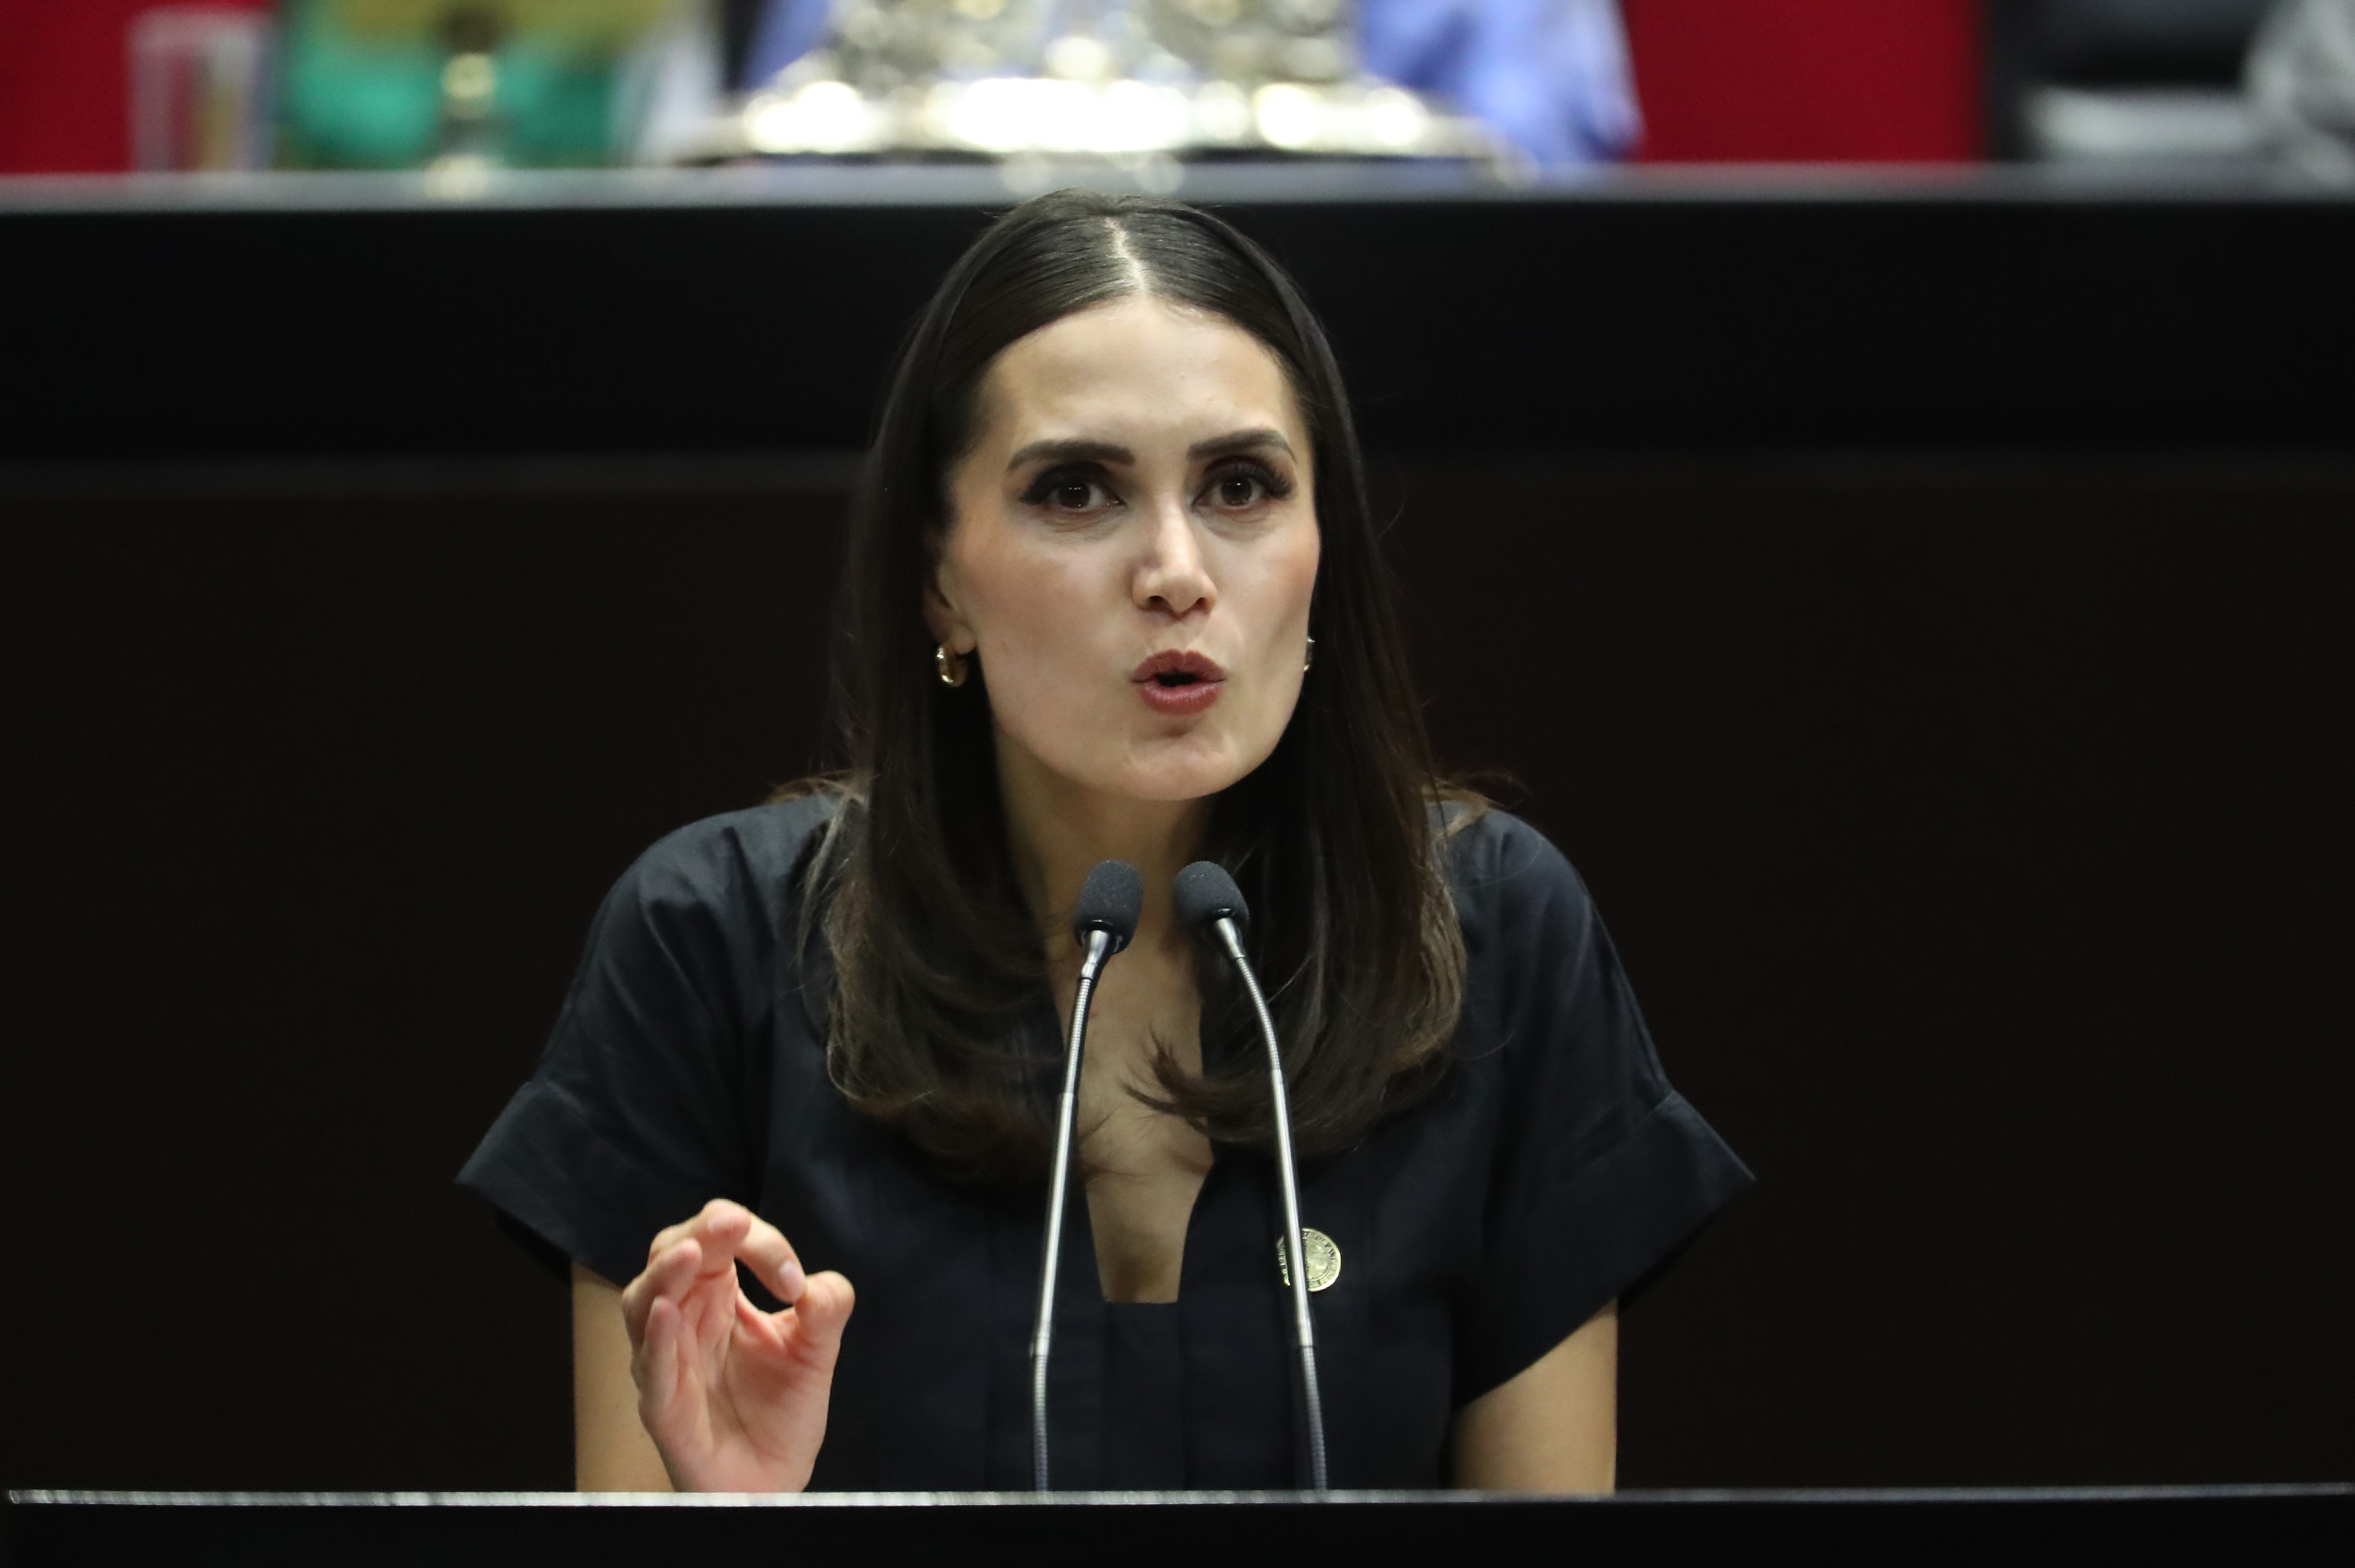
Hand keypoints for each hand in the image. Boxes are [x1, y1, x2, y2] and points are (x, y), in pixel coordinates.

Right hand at [618, 1198, 854, 1491]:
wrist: (775, 1479)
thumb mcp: (817, 1350)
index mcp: (719, 1294)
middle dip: (701, 1233)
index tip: (795, 1281)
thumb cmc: (783, 1410)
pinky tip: (667, 1311)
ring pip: (643, 1303)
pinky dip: (655, 1337)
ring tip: (689, 1253)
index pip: (722, 1239)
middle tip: (733, 1222)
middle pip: (670, 1253)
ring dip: (664, 1274)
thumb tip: (820, 1284)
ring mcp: (667, 1361)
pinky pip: (649, 1366)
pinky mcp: (662, 1406)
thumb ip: (827, 1310)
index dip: (761, 1243)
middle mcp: (685, 1319)